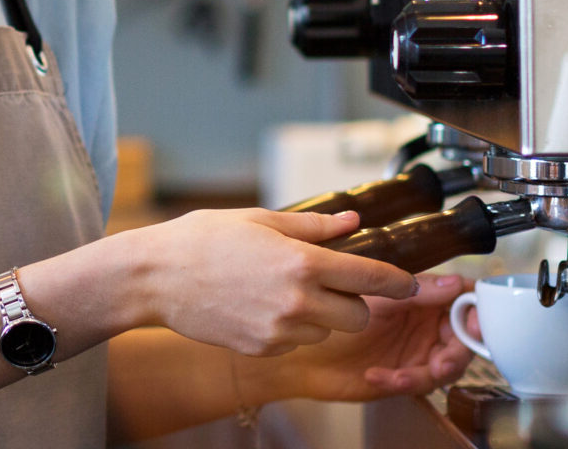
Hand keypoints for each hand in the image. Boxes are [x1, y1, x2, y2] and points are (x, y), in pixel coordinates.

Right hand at [126, 209, 418, 357]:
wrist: (156, 277)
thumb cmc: (202, 240)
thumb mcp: (260, 220)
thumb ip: (313, 226)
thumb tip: (352, 223)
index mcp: (301, 262)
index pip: (371, 278)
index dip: (399, 283)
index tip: (411, 284)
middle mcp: (296, 300)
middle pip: (358, 317)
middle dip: (356, 304)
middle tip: (335, 287)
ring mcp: (279, 329)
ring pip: (327, 332)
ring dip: (321, 317)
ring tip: (286, 293)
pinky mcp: (262, 348)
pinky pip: (296, 342)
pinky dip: (292, 329)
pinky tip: (263, 308)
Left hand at [255, 274, 473, 401]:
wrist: (297, 343)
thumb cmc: (325, 306)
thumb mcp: (370, 292)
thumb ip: (414, 288)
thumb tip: (456, 284)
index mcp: (421, 295)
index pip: (464, 299)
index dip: (477, 311)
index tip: (475, 323)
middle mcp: (423, 323)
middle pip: (463, 337)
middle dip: (457, 351)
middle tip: (443, 360)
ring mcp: (414, 350)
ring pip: (445, 365)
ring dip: (431, 371)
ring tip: (406, 374)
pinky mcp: (401, 375)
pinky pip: (417, 383)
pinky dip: (402, 381)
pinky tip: (376, 375)